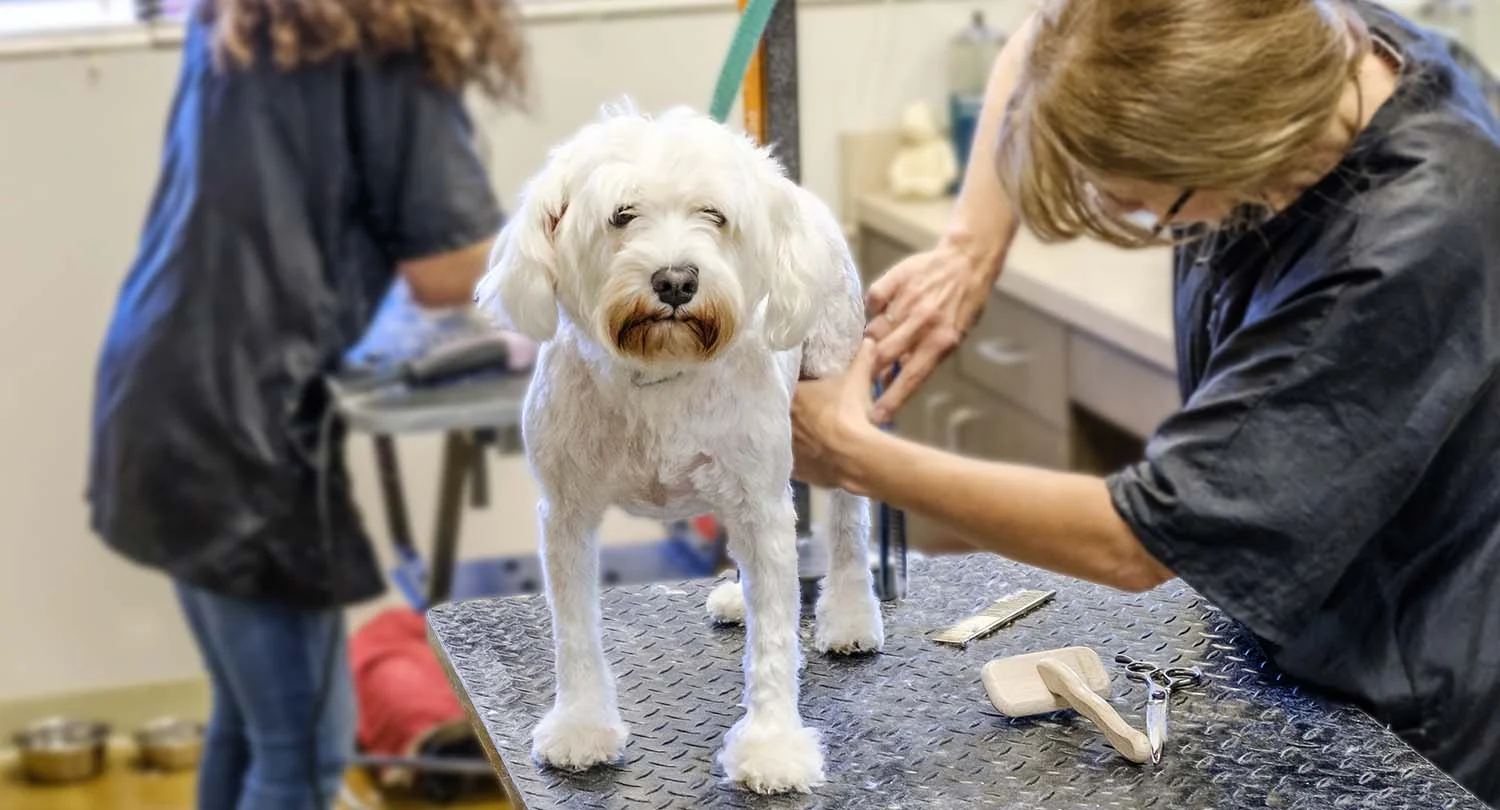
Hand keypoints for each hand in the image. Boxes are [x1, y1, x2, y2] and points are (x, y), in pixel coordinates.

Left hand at [791, 339, 881, 492]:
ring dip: (795, 434)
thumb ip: (861, 358)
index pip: (785, 385)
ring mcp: (785, 446)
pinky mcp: (793, 468)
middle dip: (793, 410)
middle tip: (809, 410)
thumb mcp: (857, 380)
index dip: (794, 385)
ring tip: (811, 433)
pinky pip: (793, 460)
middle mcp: (780, 420)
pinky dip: (801, 457)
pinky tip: (813, 455)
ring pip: (785, 436)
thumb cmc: (849, 412)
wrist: (853, 456)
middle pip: (782, 411)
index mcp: (791, 395)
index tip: (804, 386)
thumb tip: (869, 340)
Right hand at [864, 242, 995, 421]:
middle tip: (860, 377)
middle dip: (869, 370)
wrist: (967, 261)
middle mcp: (924, 322)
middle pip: (884, 354)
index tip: (876, 416)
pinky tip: (881, 311)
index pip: (912, 377)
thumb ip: (925, 357)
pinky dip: (873, 308)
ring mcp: (908, 299)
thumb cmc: (962, 304)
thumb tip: (894, 379)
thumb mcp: (953, 336)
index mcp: (941, 341)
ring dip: (870, 340)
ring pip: (875, 329)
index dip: (892, 398)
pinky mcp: (896, 280)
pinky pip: (873, 300)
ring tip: (871, 342)